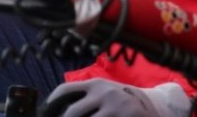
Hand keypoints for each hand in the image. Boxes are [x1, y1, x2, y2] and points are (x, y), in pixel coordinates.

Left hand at [42, 80, 188, 116]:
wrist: (152, 108)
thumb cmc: (120, 102)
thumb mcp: (104, 93)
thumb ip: (85, 97)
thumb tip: (56, 108)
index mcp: (96, 84)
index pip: (66, 90)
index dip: (51, 102)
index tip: (44, 113)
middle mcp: (104, 94)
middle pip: (71, 113)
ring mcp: (115, 108)